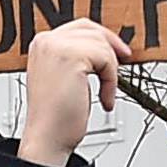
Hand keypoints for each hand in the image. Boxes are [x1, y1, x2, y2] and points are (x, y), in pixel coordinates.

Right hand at [17, 21, 133, 166]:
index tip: (119, 52)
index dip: (102, 39)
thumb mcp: (64, 79)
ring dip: (111, 71)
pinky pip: (106, 59)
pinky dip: (112, 81)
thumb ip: (77, 59)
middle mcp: (46, 42)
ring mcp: (56, 47)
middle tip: (124, 62)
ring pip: (101, 44)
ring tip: (106, 94)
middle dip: (111, 48)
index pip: (79, 28)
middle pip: (91, 30)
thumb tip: (103, 50)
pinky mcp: (71, 57)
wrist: (47, 138)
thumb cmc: (55, 118)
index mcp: (42, 45)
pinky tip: (105, 99)